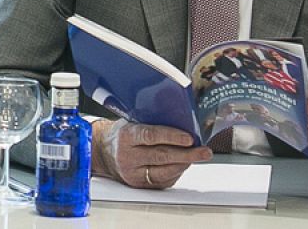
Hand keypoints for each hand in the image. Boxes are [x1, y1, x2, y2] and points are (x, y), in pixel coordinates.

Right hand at [91, 118, 211, 188]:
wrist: (103, 152)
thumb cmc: (123, 134)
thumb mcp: (132, 122)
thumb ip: (152, 123)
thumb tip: (183, 121)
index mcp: (126, 136)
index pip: (150, 136)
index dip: (171, 137)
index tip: (189, 138)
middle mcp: (128, 156)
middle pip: (161, 157)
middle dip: (187, 154)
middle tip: (204, 151)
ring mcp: (133, 173)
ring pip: (165, 171)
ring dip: (185, 164)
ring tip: (200, 156)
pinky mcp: (140, 185)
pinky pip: (164, 181)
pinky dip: (177, 172)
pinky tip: (183, 164)